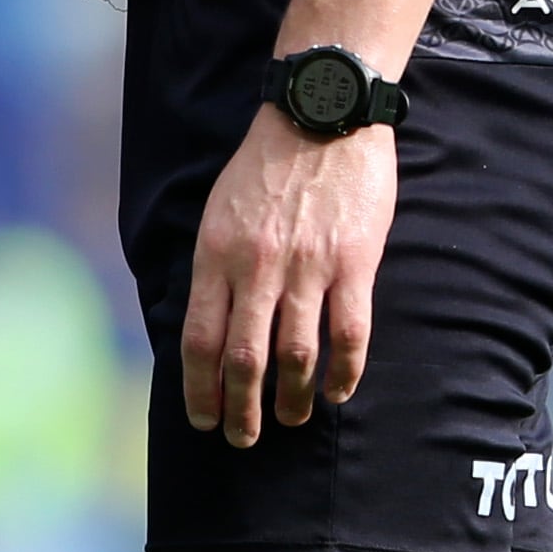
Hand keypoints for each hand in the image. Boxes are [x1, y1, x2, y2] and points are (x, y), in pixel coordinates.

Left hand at [182, 108, 396, 447]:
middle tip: (243, 438)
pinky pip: (348, 334)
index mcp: (216, 252)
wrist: (322, 113)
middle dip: (240, 409)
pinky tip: (338, 392)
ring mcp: (307, 266)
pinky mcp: (353, 263)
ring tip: (289, 420)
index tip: (203, 418)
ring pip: (295, 356)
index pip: (199, 339)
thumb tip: (207, 323)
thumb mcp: (219, 209)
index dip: (199, 388)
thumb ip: (215, 265)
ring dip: (290, 400)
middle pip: (244, 359)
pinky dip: (343, 373)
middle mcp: (257, 265)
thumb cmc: (266, 162)